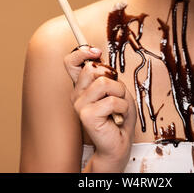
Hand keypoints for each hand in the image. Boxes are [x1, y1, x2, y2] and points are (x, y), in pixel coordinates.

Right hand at [64, 46, 136, 171]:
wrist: (120, 142)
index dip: (82, 52)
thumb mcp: (116, 88)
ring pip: (103, 82)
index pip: (71, 62)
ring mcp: (80, 104)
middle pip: (92, 69)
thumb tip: (98, 58)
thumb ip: (106, 74)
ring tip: (119, 105)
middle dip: (112, 78)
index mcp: (82, 85)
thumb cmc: (119, 115)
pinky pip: (111, 101)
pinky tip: (118, 116)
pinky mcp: (86, 116)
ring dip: (119, 93)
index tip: (97, 52)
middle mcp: (77, 94)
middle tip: (116, 93)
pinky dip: (122, 107)